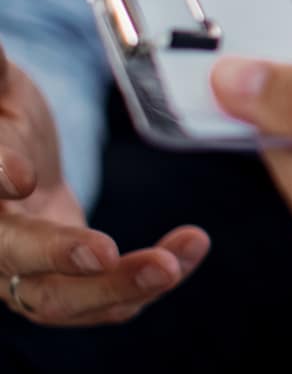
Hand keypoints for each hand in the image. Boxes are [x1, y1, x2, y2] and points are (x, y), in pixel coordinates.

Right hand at [0, 42, 208, 324]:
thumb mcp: (4, 88)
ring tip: (170, 265)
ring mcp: (22, 274)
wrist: (15, 169)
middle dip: (59, 257)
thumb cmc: (6, 118)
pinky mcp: (67, 286)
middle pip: (13, 258)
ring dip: (117, 287)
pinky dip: (147, 285)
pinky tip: (190, 251)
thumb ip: (0, 71)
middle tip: (104, 251)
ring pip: (60, 299)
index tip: (22, 176)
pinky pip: (105, 302)